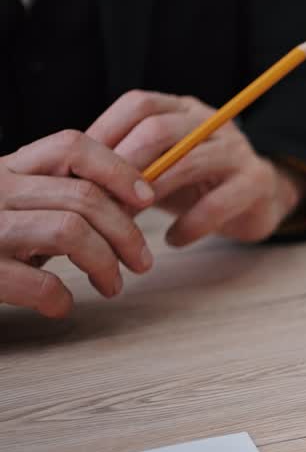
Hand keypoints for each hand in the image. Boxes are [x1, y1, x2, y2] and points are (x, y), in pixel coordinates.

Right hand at [0, 130, 155, 316]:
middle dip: (127, 232)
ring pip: (70, 230)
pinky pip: (39, 282)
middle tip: (142, 262)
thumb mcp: (10, 203)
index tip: (147, 198)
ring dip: (105, 263)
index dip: (119, 169)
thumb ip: (54, 195)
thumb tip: (128, 202)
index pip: (71, 146)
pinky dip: (61, 297)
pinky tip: (60, 305)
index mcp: (5, 169)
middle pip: (84, 196)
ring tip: (112, 285)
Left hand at [85, 90, 302, 246]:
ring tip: (129, 221)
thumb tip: (68, 174)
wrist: (256, 202)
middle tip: (99, 198)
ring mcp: (237, 151)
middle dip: (124, 164)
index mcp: (183, 110)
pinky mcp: (256, 183)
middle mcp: (212, 122)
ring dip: (152, 193)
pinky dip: (191, 225)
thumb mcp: (159, 166)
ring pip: (188, 163)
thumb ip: (125, 162)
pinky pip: (218, 203)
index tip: (81, 169)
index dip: (107, 133)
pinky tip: (173, 240)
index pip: (139, 105)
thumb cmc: (195, 185)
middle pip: (160, 129)